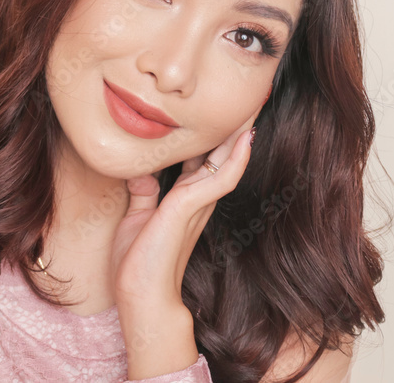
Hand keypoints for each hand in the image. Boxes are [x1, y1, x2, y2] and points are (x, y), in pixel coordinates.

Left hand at [110, 104, 262, 313]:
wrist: (140, 298)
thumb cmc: (138, 266)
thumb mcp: (137, 219)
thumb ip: (143, 194)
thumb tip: (140, 172)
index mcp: (185, 200)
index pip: (203, 159)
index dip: (213, 135)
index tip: (219, 111)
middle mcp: (197, 199)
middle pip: (221, 155)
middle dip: (234, 127)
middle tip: (250, 96)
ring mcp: (196, 204)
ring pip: (226, 161)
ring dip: (240, 133)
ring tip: (256, 104)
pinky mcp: (188, 208)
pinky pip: (220, 177)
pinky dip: (235, 157)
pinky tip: (246, 138)